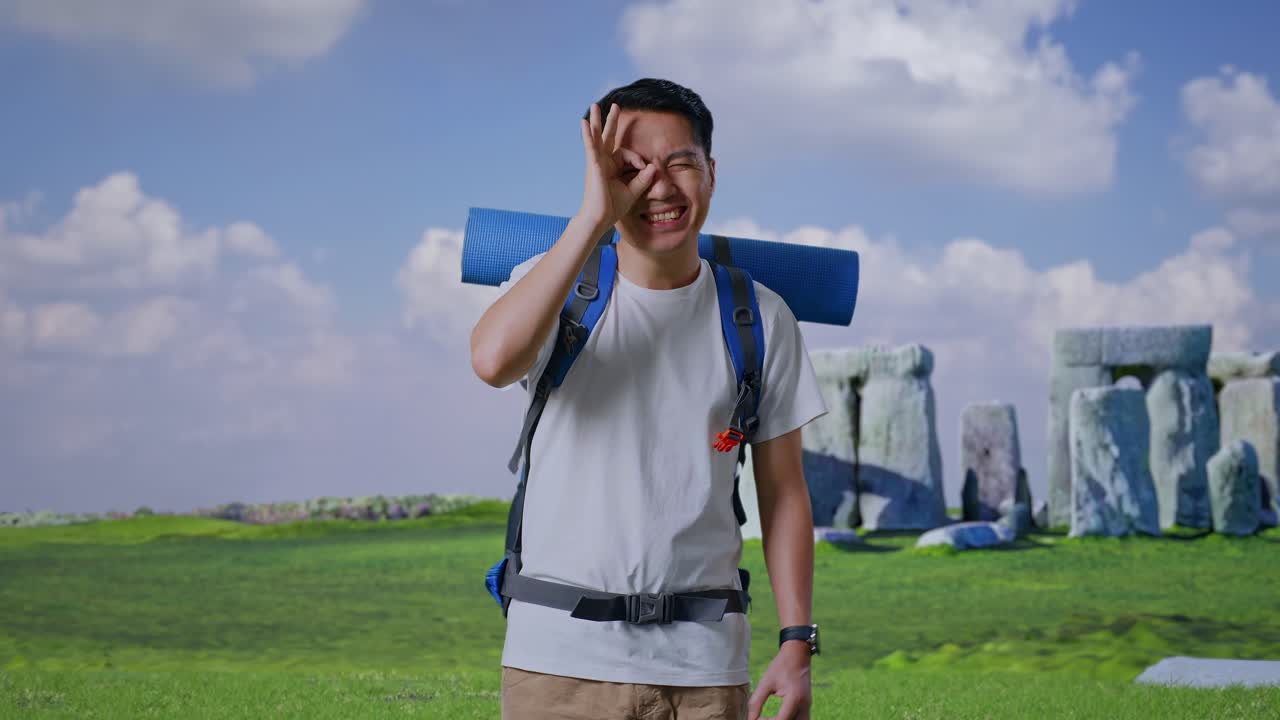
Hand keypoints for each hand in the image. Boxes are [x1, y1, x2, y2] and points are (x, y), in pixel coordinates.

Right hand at [578, 102, 657, 229]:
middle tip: (616, 106)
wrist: (600, 218)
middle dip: (611, 121)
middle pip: (607, 137)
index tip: (644, 169)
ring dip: (596, 121)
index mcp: (611, 167)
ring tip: (595, 106)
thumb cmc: (612, 207)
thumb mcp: (633, 191)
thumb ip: (643, 179)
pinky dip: (587, 134)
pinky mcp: (593, 165)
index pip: (626, 153)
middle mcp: (603, 162)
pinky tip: (584, 122)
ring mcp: (596, 162)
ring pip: (597, 137)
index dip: (637, 159)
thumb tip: (654, 167)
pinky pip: (590, 146)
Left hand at [748, 643, 811, 718]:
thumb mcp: (765, 682)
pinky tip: (777, 717)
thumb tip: (750, 719)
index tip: (757, 718)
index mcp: (794, 698)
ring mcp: (808, 707)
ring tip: (770, 718)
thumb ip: (756, 702)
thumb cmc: (781, 666)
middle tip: (762, 718)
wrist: (798, 654)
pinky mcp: (807, 706)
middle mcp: (804, 705)